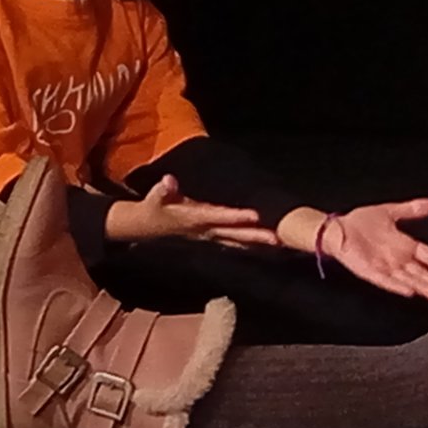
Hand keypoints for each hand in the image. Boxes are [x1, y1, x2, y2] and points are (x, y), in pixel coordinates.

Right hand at [107, 175, 277, 246]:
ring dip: (257, 243)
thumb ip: (164, 189)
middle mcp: (206, 230)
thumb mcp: (155, 197)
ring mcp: (209, 236)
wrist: (148, 227)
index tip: (256, 216)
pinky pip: (234, 243)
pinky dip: (249, 245)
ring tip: (280, 244)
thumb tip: (169, 180)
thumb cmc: (155, 207)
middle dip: (256, 237)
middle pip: (234, 235)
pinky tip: (265, 246)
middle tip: (278, 239)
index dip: (237, 217)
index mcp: (195, 218)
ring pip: (237, 241)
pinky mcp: (212, 238)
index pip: (220, 217)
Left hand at [323, 199, 427, 301]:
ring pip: (409, 280)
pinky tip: (409, 291)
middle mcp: (397, 259)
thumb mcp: (389, 212)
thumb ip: (409, 210)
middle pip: (422, 273)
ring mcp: (385, 267)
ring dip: (424, 288)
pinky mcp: (371, 272)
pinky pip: (387, 281)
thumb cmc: (361, 222)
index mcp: (404, 245)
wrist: (338, 228)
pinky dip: (398, 286)